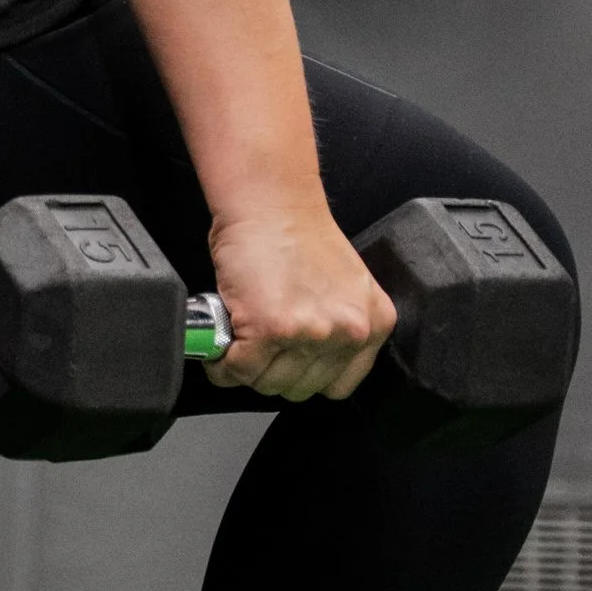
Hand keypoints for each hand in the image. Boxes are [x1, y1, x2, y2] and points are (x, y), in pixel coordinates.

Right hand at [205, 203, 392, 403]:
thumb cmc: (295, 232)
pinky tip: (218, 351)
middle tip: (253, 351)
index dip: (304, 376)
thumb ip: (334, 326)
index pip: (339, 385)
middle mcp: (349, 332)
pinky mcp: (272, 330)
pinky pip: (240, 369)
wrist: (270, 201)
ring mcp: (312, 334)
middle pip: (301, 389)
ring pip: (268, 383)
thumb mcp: (342, 287)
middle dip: (271, 373)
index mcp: (373, 324)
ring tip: (235, 347)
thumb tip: (299, 361)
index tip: (285, 364)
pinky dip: (222, 365)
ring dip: (245, 370)